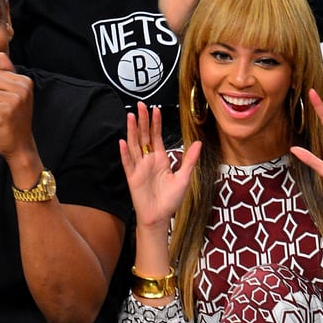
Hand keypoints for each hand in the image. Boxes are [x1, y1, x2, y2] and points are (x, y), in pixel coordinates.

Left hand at [0, 52, 36, 159]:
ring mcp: (15, 100)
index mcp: (25, 81)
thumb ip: (7, 73)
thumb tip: (0, 54)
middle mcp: (22, 89)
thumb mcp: (14, 94)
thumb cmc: (15, 120)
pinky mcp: (5, 112)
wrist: (20, 145)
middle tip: (1, 107)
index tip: (5, 100)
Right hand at [120, 102, 200, 228]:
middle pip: (144, 136)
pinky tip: (123, 142)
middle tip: (140, 105)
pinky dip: (125, 153)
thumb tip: (199, 143)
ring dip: (132, 131)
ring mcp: (139, 168)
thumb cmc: (170, 200)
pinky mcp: (132, 177)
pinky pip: (128, 163)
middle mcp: (148, 161)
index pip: (156, 136)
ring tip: (131, 117)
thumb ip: (189, 160)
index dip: (155, 123)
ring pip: (134, 145)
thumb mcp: (184, 178)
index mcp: (160, 159)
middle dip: (143, 121)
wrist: (159, 217)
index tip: (155, 109)